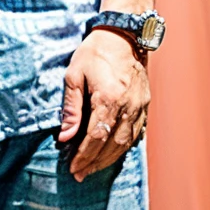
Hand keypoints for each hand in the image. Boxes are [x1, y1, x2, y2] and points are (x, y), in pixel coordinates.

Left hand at [57, 30, 149, 181]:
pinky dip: (124, 146)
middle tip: (81, 174)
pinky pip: (136, 133)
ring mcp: (139, 106)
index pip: (96, 137)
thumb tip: (65, 136)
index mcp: (108, 98)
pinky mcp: (145, 104)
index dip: (84, 155)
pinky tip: (113, 153)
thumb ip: (71, 107)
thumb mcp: (74, 74)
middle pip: (112, 144)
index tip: (73, 167)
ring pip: (126, 142)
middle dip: (95, 162)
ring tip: (94, 168)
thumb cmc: (95, 52)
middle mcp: (128, 106)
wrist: (124, 35)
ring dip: (109, 158)